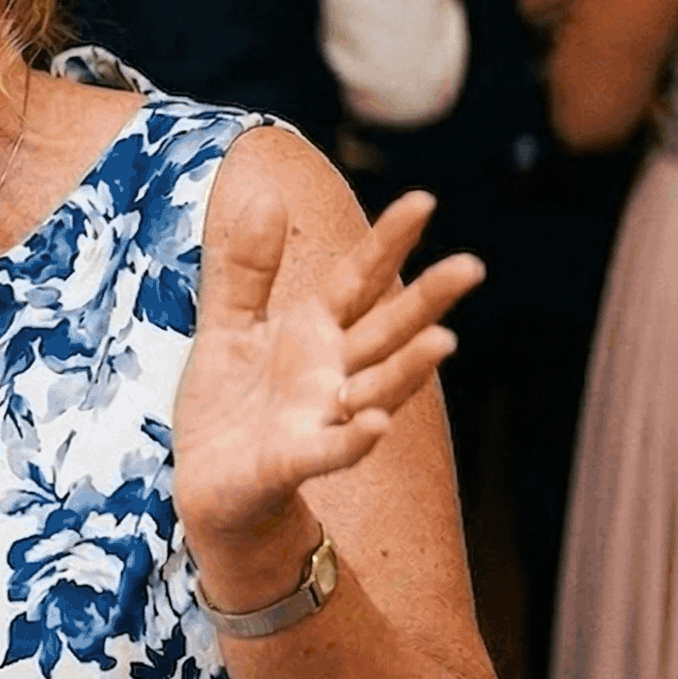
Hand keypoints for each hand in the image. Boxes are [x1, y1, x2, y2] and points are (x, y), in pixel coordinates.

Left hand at [172, 189, 482, 552]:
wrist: (206, 484)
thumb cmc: (228, 403)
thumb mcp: (226, 323)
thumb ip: (246, 267)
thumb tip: (266, 195)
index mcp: (312, 331)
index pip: (358, 279)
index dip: (388, 242)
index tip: (424, 199)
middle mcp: (330, 372)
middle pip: (385, 330)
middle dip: (426, 301)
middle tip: (471, 266)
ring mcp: (319, 417)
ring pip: (375, 388)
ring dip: (408, 368)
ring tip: (442, 340)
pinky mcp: (294, 460)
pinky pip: (331, 449)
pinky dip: (355, 438)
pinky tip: (376, 422)